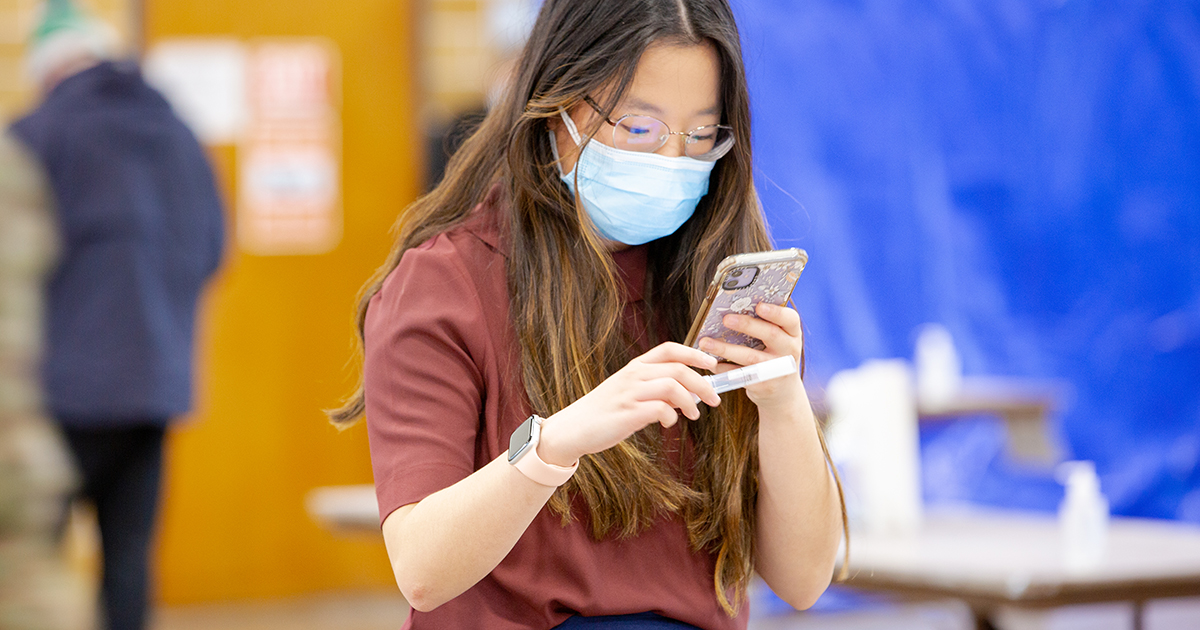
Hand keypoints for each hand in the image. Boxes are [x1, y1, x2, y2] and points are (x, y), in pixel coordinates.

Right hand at [536, 342, 720, 466]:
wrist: (572, 429)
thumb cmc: (603, 412)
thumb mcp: (628, 392)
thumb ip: (653, 389)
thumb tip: (684, 395)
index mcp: (635, 367)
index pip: (670, 349)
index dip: (695, 354)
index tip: (712, 364)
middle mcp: (634, 375)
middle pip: (678, 369)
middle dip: (702, 384)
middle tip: (714, 400)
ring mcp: (630, 393)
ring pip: (673, 387)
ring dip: (690, 402)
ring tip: (693, 415)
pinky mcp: (627, 413)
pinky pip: (660, 410)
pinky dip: (672, 417)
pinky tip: (668, 424)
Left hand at [697, 302, 803, 409]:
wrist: (782, 392)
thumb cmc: (774, 356)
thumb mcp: (779, 340)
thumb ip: (764, 324)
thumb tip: (731, 308)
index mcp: (792, 334)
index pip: (790, 319)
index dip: (776, 312)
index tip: (759, 305)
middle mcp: (789, 351)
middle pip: (770, 334)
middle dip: (747, 325)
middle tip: (726, 319)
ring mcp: (777, 370)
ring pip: (750, 357)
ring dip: (725, 348)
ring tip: (705, 342)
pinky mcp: (763, 386)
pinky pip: (740, 375)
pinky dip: (723, 368)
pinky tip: (710, 361)